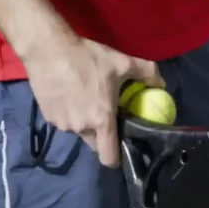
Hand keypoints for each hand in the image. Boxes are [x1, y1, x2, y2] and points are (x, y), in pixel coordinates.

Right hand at [22, 35, 164, 166]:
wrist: (48, 49)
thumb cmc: (88, 58)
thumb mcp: (123, 62)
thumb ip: (147, 73)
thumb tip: (161, 83)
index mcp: (102, 120)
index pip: (108, 157)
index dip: (117, 158)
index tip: (122, 148)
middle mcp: (81, 127)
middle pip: (95, 144)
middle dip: (102, 136)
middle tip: (108, 117)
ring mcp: (62, 124)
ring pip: (79, 131)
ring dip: (85, 123)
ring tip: (87, 101)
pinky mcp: (47, 116)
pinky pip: (64, 122)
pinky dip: (70, 114)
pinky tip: (71, 97)